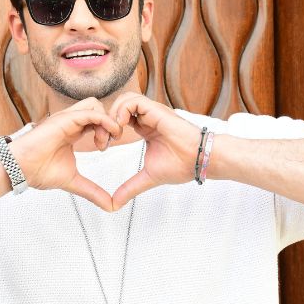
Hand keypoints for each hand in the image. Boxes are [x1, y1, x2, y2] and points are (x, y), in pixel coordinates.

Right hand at [8, 98, 121, 210]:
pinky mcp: (64, 119)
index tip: (105, 148)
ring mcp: (67, 118)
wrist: (19, 170)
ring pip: (95, 105)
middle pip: (99, 109)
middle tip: (104, 145)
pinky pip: (90, 112)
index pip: (97, 121)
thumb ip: (93, 191)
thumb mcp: (74, 181)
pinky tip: (104, 138)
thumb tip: (111, 207)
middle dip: (109, 125)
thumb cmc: (38, 172)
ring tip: (101, 143)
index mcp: (73, 131)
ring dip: (106, 122)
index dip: (107, 131)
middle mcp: (71, 122)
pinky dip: (103, 121)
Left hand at [108, 92, 200, 209]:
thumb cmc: (181, 166)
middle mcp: (148, 117)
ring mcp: (152, 112)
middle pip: (119, 106)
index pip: (120, 119)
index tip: (104, 147)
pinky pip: (134, 100)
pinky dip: (123, 110)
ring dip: (113, 114)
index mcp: (145, 128)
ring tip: (114, 133)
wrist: (200, 161)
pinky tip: (122, 127)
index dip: (107, 129)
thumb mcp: (148, 177)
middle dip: (105, 121)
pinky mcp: (157, 111)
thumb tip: (114, 204)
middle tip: (104, 140)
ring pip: (125, 99)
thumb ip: (130, 188)